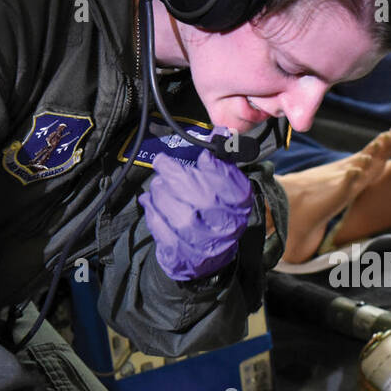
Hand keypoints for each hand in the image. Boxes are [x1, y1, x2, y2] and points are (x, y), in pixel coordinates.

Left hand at [138, 150, 252, 280]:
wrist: (209, 257)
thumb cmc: (215, 212)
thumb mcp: (224, 186)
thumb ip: (220, 162)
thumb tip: (218, 133)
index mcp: (240, 205)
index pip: (229, 183)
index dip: (212, 167)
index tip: (198, 158)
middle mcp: (226, 227)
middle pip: (202, 199)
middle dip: (175, 177)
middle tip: (162, 165)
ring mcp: (205, 246)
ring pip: (180, 216)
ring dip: (161, 195)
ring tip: (157, 186)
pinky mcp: (183, 257)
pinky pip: (163, 232)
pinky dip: (152, 214)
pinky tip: (149, 203)